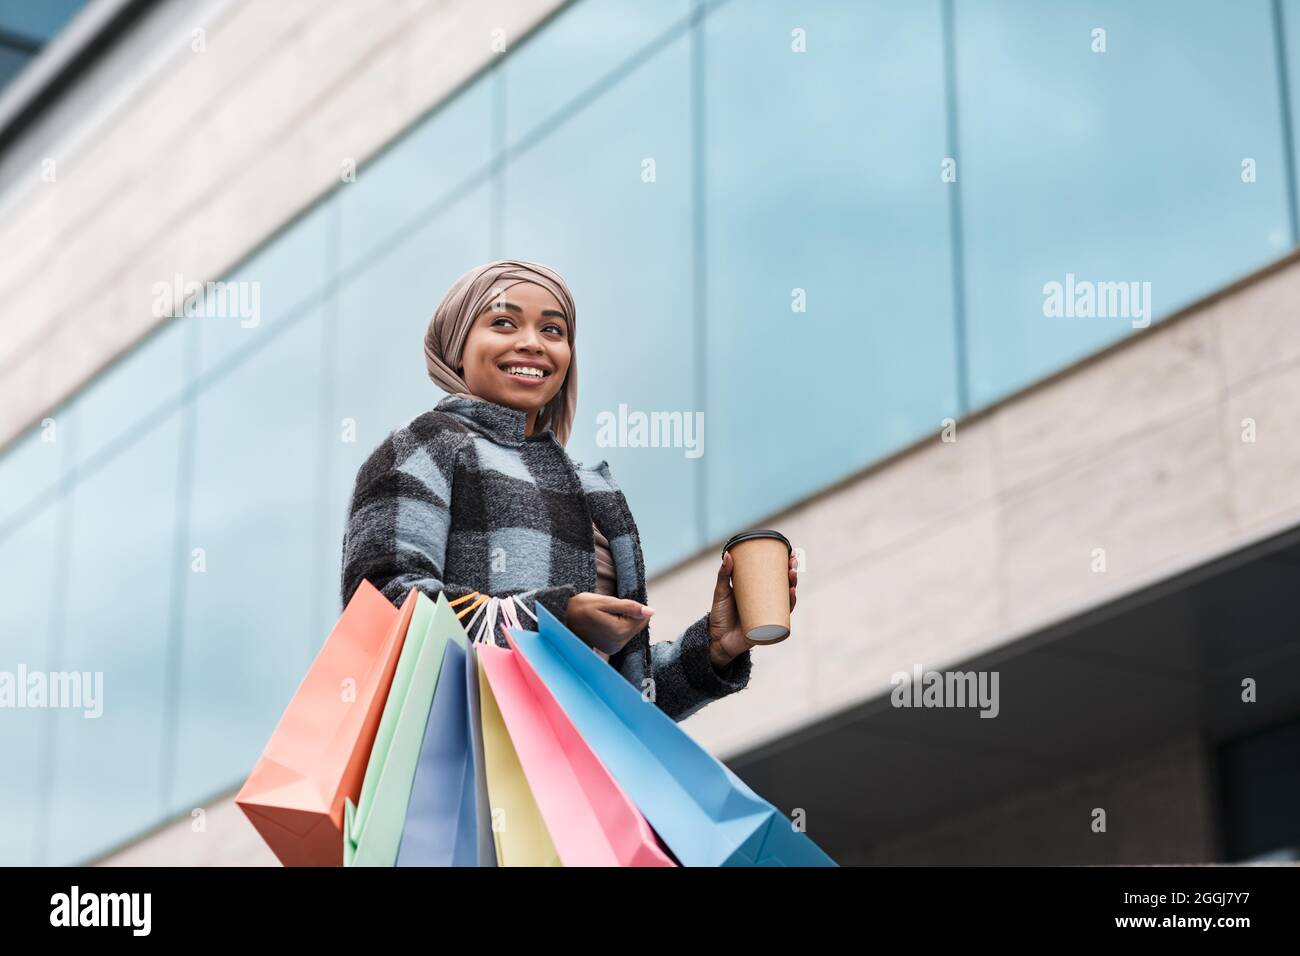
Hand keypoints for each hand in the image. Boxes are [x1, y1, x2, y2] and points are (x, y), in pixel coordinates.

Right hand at [565, 592, 653, 659]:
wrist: (564, 617)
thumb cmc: (582, 606)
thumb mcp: (606, 602)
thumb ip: (630, 607)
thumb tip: (651, 611)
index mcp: (620, 631)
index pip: (642, 618)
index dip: (632, 607)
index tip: (617, 605)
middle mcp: (619, 643)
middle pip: (638, 625)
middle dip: (629, 614)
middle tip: (610, 609)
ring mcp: (614, 647)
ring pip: (631, 629)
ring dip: (623, 620)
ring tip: (605, 615)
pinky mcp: (610, 648)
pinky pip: (623, 634)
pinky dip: (619, 626)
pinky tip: (605, 622)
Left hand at [708, 549, 798, 668]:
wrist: (716, 640)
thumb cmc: (719, 615)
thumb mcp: (721, 592)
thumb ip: (723, 575)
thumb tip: (728, 554)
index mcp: (757, 593)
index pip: (775, 577)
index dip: (786, 566)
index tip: (791, 553)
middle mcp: (766, 604)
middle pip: (784, 588)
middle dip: (792, 576)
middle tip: (792, 566)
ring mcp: (768, 616)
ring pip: (786, 602)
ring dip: (793, 589)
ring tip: (792, 578)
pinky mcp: (767, 628)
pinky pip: (781, 618)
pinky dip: (789, 607)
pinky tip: (791, 596)